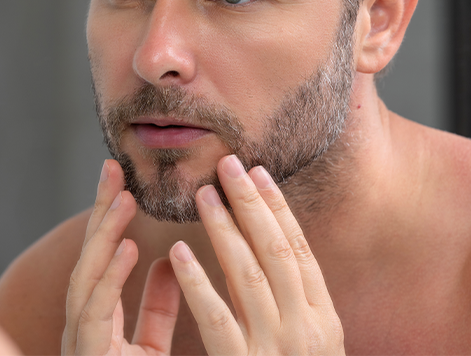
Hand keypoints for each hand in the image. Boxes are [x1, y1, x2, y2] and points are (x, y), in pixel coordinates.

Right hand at [62, 160, 180, 354]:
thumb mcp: (150, 348)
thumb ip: (156, 311)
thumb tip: (165, 263)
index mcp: (92, 322)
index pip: (99, 259)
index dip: (108, 219)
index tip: (122, 181)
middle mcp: (79, 328)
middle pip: (88, 258)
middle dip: (99, 212)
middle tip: (113, 168)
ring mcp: (78, 343)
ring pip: (85, 278)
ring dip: (104, 235)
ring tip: (124, 198)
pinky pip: (95, 313)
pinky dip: (111, 278)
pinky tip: (127, 247)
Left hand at [169, 155, 344, 354]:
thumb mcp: (305, 342)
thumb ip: (288, 302)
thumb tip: (264, 249)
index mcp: (325, 320)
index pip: (300, 252)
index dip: (278, 209)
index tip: (258, 172)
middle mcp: (308, 330)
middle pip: (278, 253)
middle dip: (252, 206)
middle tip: (228, 164)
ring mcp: (278, 349)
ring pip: (249, 278)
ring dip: (225, 231)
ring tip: (203, 195)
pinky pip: (218, 320)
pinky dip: (198, 284)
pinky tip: (178, 253)